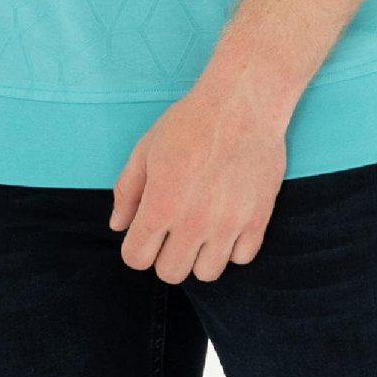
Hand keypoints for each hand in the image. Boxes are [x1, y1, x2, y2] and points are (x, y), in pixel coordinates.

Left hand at [109, 76, 288, 282]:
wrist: (244, 103)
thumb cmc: (191, 121)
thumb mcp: (145, 149)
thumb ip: (127, 191)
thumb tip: (118, 225)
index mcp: (160, 205)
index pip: (136, 259)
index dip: (136, 249)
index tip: (146, 235)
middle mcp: (194, 223)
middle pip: (171, 273)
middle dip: (165, 257)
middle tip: (173, 232)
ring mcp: (229, 225)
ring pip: (207, 273)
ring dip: (200, 256)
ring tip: (202, 230)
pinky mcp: (258, 220)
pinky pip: (242, 259)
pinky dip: (233, 248)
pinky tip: (227, 224)